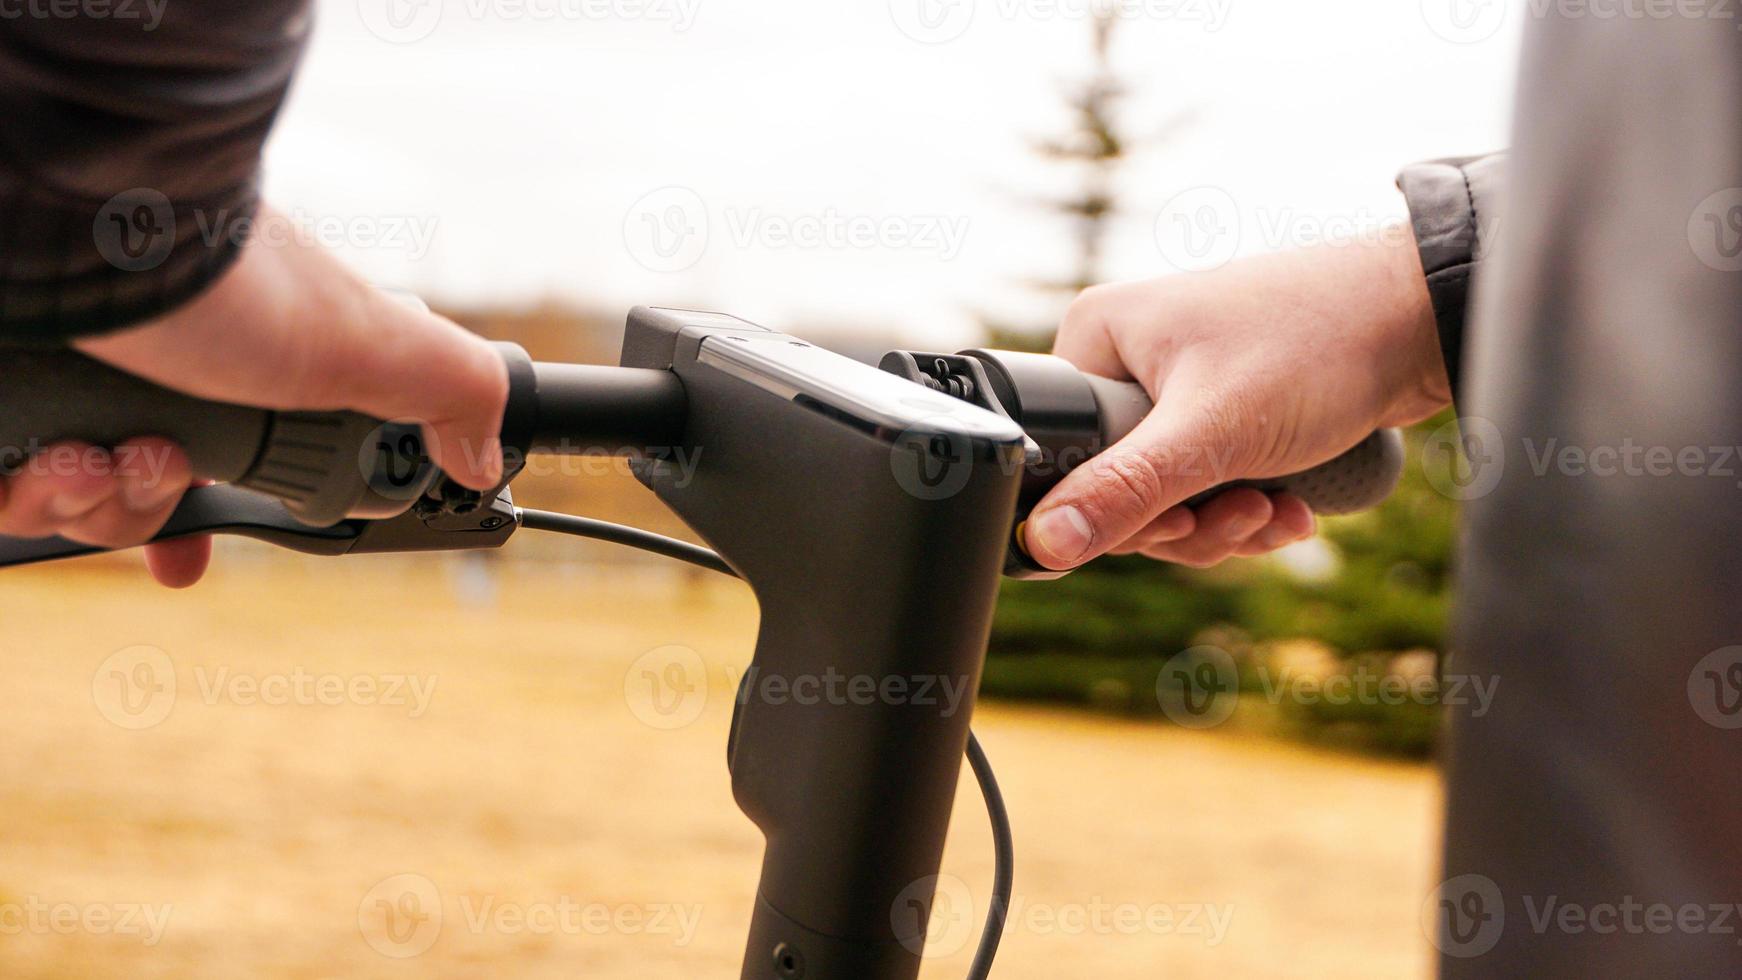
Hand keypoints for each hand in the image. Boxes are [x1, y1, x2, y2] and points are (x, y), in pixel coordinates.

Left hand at [0, 206, 507, 587]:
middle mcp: (139, 369)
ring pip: (66, 504)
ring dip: (98, 500)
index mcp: (228, 363)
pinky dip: (32, 489)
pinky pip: (2, 493)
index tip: (192, 552)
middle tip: (154, 464)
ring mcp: (68, 381)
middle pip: (129, 500)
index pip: (208, 465)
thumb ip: (448, 388)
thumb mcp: (369, 337)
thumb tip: (490, 454)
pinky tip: (54, 454)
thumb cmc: (220, 277)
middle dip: (145, 509)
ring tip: (108, 450)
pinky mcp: (11, 403)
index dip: (195, 519)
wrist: (72, 230)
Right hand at [1023, 234, 1450, 569]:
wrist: (1424, 317)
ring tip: (1279, 509)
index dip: (1115, 509)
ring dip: (1227, 524)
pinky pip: (1212, 486)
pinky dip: (1250, 509)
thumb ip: (1124, 491)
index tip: (1179, 520)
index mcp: (1097, 339)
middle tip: (1244, 513)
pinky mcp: (1226, 410)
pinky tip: (1293, 507)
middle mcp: (1129, 358)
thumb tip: (1042, 543)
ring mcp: (1179, 385)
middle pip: (1119, 488)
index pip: (1065, 458)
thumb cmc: (1319, 343)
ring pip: (1171, 498)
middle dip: (1188, 523)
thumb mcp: (1211, 431)